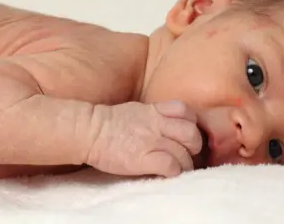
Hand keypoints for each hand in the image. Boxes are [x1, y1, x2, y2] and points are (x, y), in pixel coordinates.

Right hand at [86, 100, 202, 176]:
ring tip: (179, 168)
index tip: (185, 134)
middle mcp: (156, 124)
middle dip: (194, 146)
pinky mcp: (143, 159)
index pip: (186, 111)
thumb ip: (155, 114)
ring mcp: (151, 141)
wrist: (89, 131)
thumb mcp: (136, 110)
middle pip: (191, 133)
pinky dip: (174, 172)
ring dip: (186, 164)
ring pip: (184, 153)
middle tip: (186, 153)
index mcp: (155, 111)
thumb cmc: (109, 124)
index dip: (191, 123)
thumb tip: (169, 123)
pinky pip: (171, 166)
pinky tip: (168, 173)